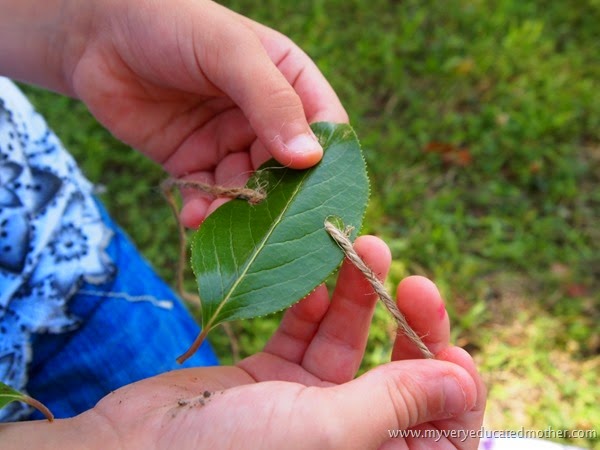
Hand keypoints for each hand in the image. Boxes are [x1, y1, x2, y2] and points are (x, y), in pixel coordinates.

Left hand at [59, 0, 347, 226]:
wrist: (97, 33)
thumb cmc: (172, 23)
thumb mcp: (230, 52)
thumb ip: (271, 101)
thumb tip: (310, 157)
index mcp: (287, 81)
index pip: (325, 125)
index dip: (327, 159)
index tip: (322, 192)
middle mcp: (262, 117)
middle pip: (287, 168)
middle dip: (279, 196)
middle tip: (271, 226)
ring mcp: (227, 141)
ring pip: (247, 188)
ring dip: (238, 211)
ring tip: (221, 223)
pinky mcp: (193, 161)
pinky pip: (207, 195)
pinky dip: (203, 211)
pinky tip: (194, 218)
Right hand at [68, 236, 484, 448]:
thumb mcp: (325, 431)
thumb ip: (396, 403)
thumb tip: (462, 383)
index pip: (439, 428)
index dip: (450, 385)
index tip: (446, 341)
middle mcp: (344, 437)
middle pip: (397, 374)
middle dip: (404, 321)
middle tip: (406, 274)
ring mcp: (304, 405)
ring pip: (347, 343)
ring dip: (355, 295)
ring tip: (364, 243)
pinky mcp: (269, 378)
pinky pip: (302, 334)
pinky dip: (311, 304)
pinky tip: (314, 274)